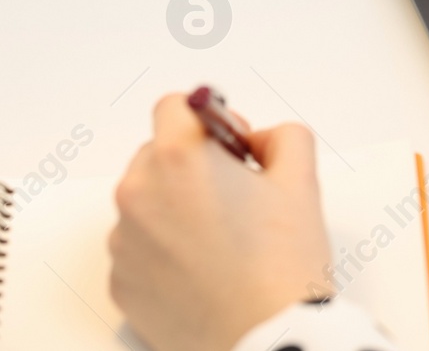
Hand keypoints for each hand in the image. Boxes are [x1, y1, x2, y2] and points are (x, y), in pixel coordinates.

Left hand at [110, 95, 331, 350]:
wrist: (267, 335)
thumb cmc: (284, 261)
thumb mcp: (302, 177)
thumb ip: (281, 136)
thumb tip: (255, 141)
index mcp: (180, 158)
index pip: (175, 106)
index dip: (210, 120)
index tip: (232, 147)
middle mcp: (139, 194)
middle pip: (156, 153)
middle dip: (193, 165)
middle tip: (237, 197)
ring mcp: (124, 242)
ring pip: (148, 202)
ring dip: (177, 208)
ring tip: (224, 240)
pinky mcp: (121, 282)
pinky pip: (140, 248)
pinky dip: (167, 250)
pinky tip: (206, 269)